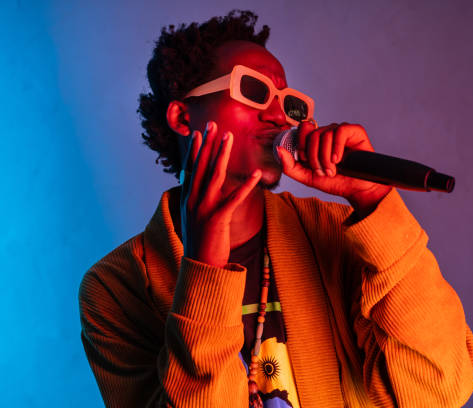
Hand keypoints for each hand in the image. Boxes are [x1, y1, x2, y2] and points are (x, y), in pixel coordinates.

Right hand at [180, 121, 261, 266]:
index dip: (195, 149)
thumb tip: (198, 187)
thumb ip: (196, 200)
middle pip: (201, 165)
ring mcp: (203, 209)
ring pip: (214, 175)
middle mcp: (192, 200)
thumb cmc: (200, 243)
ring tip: (230, 137)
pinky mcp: (218, 219)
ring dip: (223, 154)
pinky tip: (257, 174)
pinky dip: (246, 185)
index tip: (199, 132)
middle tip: (213, 124)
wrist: (199, 267)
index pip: (190, 168)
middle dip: (208, 143)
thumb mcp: (193, 218)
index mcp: (187, 198)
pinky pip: (234, 198)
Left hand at [275, 121, 391, 209]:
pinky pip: (340, 131)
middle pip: (312, 134)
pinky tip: (339, 159)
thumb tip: (278, 149)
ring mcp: (341, 131)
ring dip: (326, 157)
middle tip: (323, 171)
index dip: (302, 145)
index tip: (307, 161)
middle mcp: (328, 132)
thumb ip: (290, 166)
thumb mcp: (307, 177)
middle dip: (314, 157)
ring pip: (325, 134)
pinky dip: (337, 147)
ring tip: (333, 170)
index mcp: (316, 140)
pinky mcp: (355, 131)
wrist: (356, 190)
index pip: (303, 129)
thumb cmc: (335, 182)